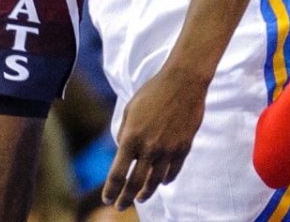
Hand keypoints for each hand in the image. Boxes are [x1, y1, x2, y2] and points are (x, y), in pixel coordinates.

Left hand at [103, 62, 208, 208]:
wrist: (183, 82)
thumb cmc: (152, 91)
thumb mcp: (130, 109)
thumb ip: (124, 132)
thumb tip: (122, 152)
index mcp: (131, 137)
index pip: (118, 173)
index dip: (111, 189)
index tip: (107, 199)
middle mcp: (149, 148)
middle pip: (135, 184)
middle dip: (125, 198)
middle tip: (120, 206)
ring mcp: (168, 151)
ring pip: (155, 182)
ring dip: (145, 193)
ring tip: (139, 198)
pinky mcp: (183, 149)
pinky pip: (172, 172)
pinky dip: (165, 180)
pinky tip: (160, 182)